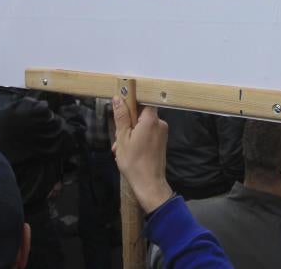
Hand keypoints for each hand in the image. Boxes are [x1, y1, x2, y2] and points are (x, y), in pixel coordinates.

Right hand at [111, 97, 173, 212]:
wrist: (149, 183)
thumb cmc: (134, 161)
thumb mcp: (122, 137)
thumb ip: (121, 117)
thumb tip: (118, 98)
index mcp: (151, 120)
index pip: (143, 101)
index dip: (131, 104)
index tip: (121, 112)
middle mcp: (160, 124)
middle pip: (141, 115)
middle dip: (127, 125)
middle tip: (118, 139)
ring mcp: (162, 133)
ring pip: (142, 127)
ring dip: (130, 136)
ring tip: (120, 150)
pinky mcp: (161, 142)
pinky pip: (147, 135)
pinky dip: (137, 141)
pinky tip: (128, 153)